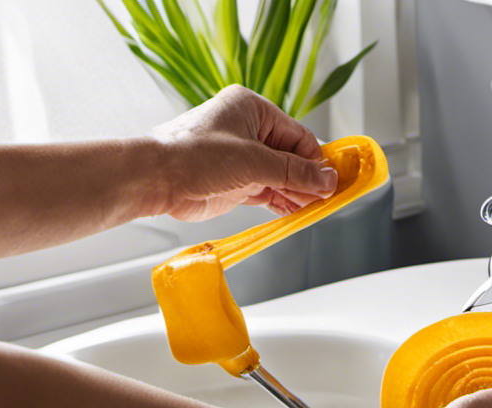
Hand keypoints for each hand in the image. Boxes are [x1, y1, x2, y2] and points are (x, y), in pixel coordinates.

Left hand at [150, 85, 337, 220]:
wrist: (157, 179)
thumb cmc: (194, 156)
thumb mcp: (254, 162)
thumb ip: (294, 172)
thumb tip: (326, 179)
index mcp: (253, 109)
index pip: (298, 136)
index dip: (317, 161)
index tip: (333, 182)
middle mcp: (249, 130)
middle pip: (291, 157)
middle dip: (308, 180)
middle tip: (327, 199)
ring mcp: (242, 157)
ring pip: (281, 176)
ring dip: (297, 193)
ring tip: (314, 209)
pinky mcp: (236, 181)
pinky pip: (268, 191)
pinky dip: (282, 202)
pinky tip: (296, 212)